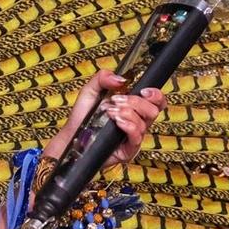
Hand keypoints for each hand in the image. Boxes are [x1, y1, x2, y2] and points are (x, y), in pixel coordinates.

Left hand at [41, 70, 167, 164]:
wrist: (72, 136)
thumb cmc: (83, 116)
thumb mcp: (90, 90)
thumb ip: (103, 78)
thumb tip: (120, 79)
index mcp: (134, 107)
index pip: (156, 102)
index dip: (156, 95)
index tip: (144, 91)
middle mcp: (137, 122)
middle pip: (154, 111)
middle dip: (136, 102)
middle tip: (117, 100)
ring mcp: (133, 137)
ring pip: (144, 123)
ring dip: (127, 113)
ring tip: (110, 112)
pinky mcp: (128, 150)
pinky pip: (137, 138)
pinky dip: (128, 126)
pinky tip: (117, 121)